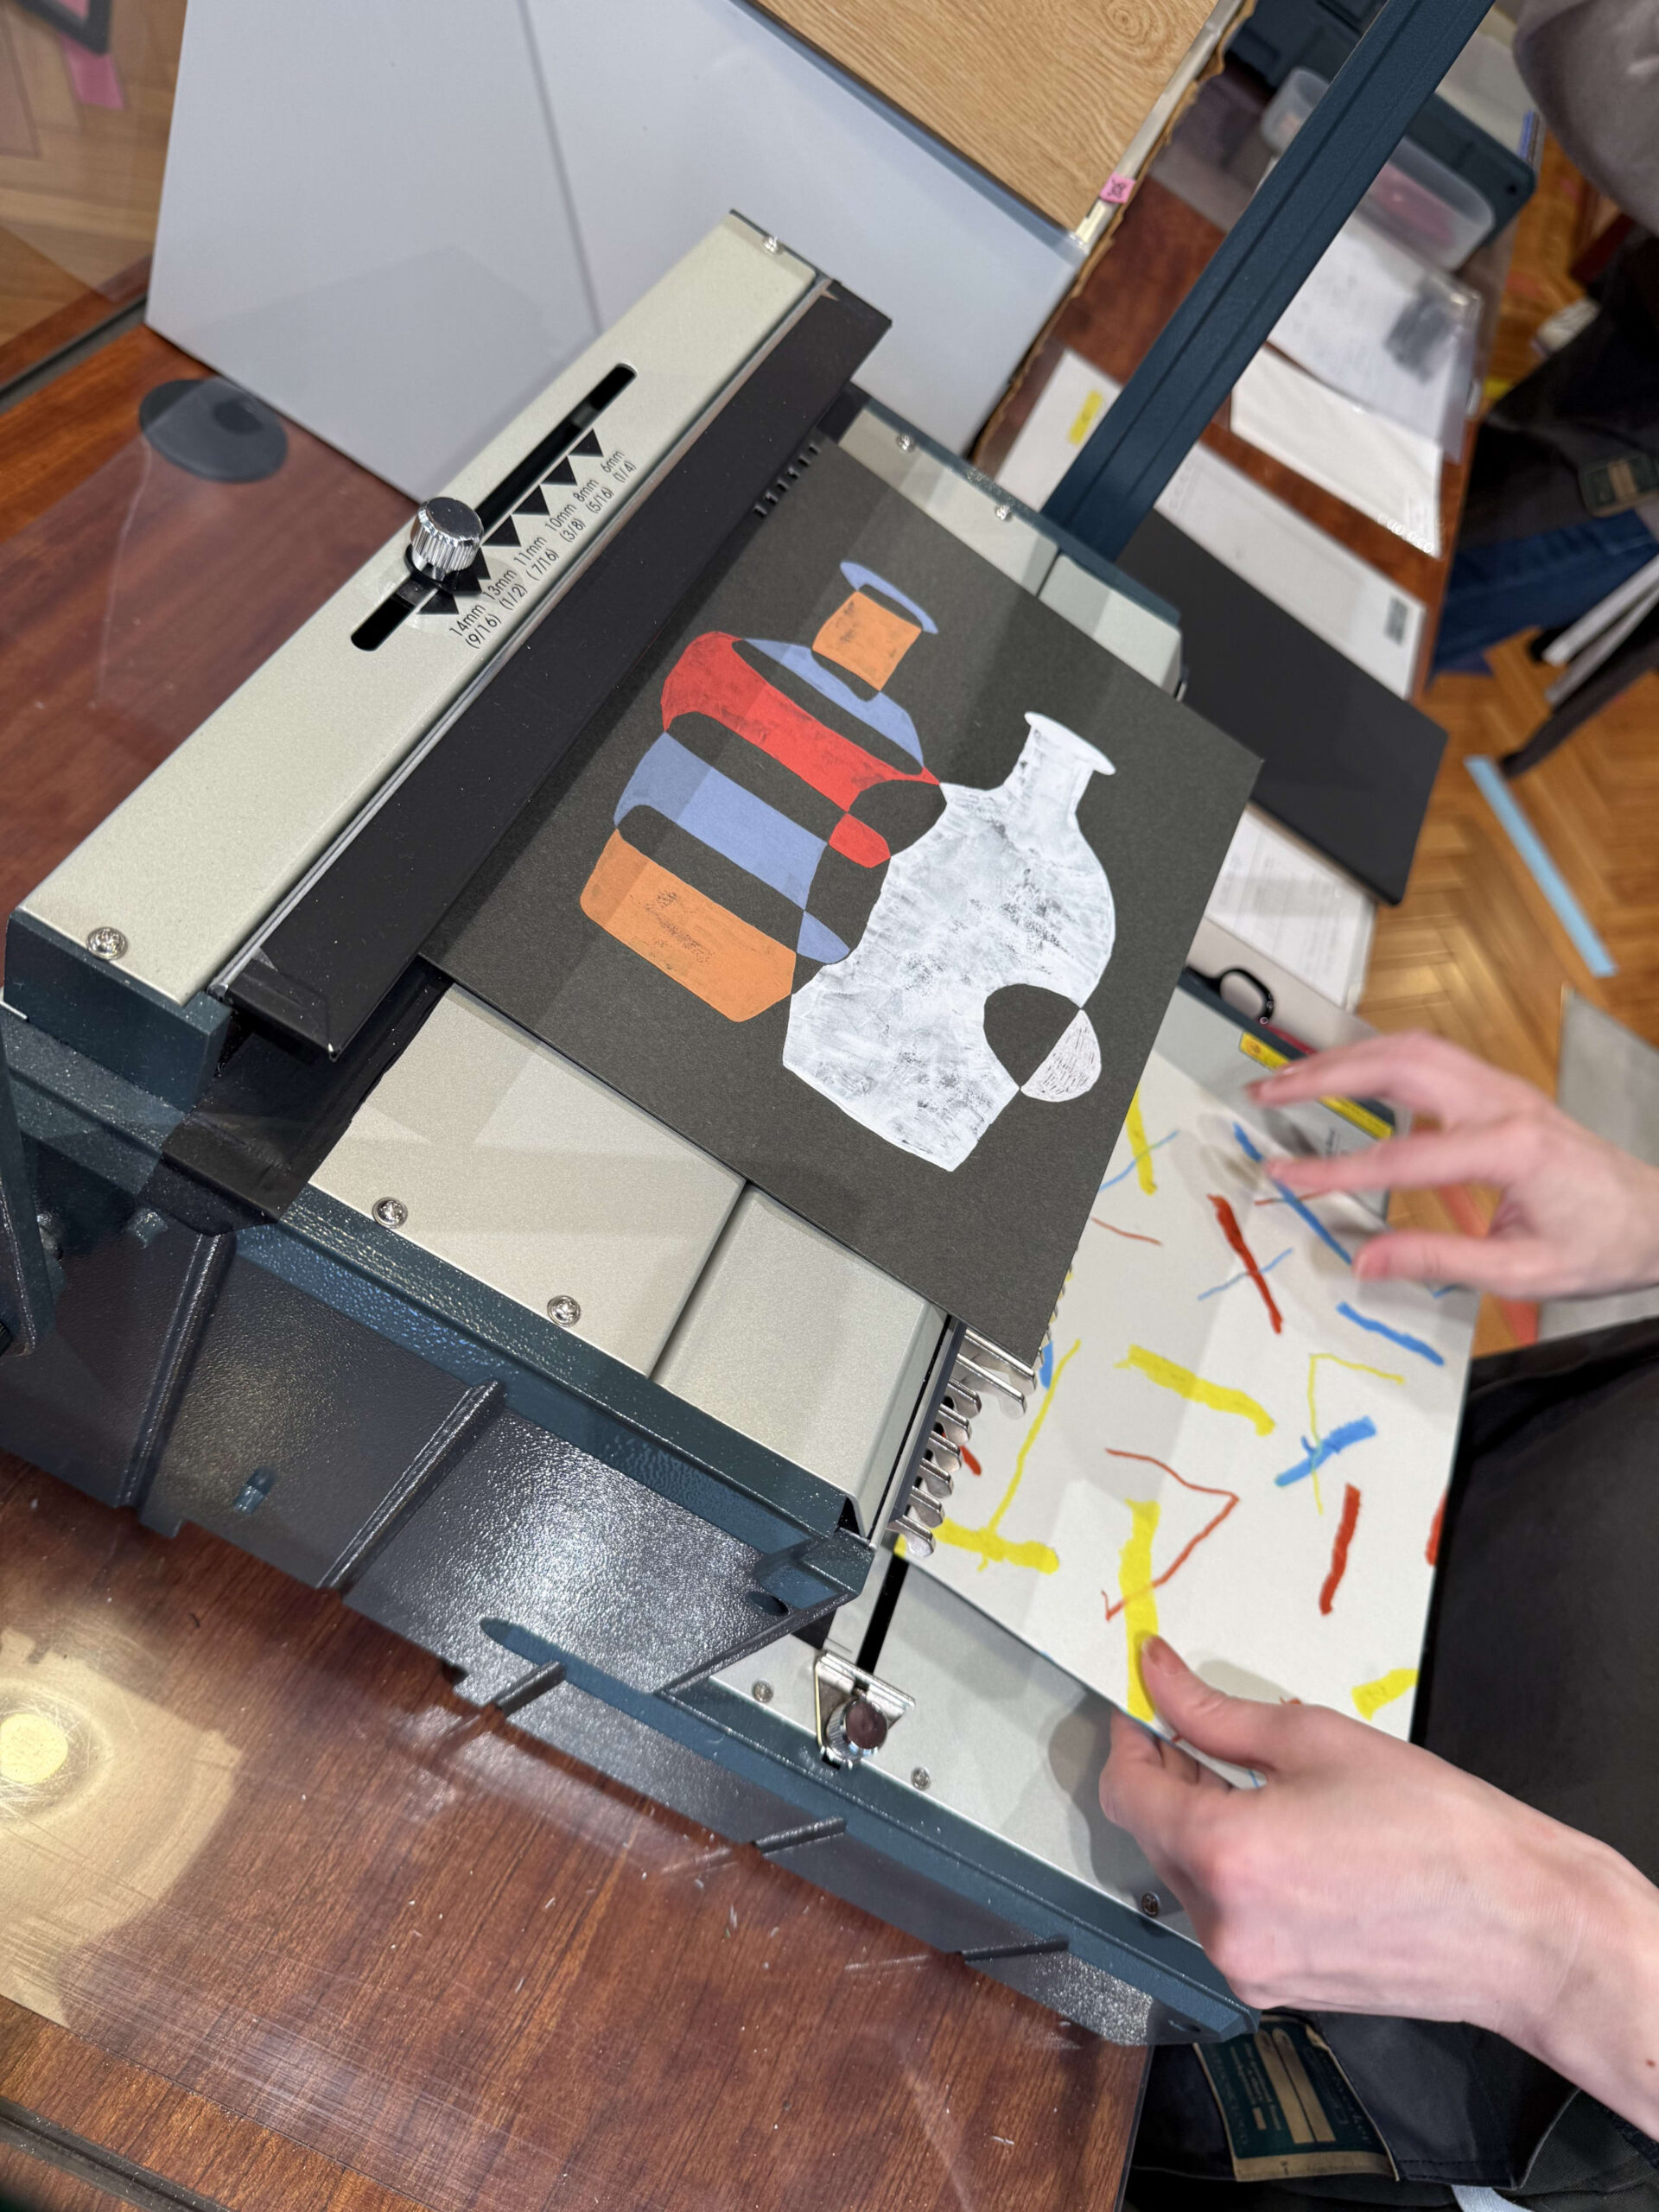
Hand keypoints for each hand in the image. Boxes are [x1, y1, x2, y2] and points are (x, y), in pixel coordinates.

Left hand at [1100, 1639, 1658, 2132]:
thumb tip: (1155, 1672)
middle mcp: (1221, 1926)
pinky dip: (1237, 1874)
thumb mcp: (1314, 1739)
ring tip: (1267, 1790)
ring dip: (1204, 1829)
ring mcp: (1247, 1970)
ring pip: (1188, 1879)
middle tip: (1214, 1739)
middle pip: (1153, 1836)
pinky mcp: (1276, 1991)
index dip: (1131, 1741)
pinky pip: (1227, 1918)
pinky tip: (1289, 1841)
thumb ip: (1215, 1712)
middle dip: (1171, 1782)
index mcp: (1225, 1856)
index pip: (1128, 1791)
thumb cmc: (1431, 1823)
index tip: (1144, 1709)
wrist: (1518, 1927)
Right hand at [1249, 1030, 1658, 1301]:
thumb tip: (1365, 1262)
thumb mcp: (1523, 1271)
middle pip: (1399, 1064)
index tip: (1285, 1176)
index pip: (1400, 1156)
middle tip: (1266, 1093)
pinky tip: (1346, 1073)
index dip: (1335, 1170)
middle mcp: (1504, 1102)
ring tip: (1291, 1077)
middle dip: (1324, 1075)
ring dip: (1346, 1056)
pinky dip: (1377, 1056)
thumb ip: (1438, 1260)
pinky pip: (1430, 1055)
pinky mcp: (1500, 1089)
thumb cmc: (1603, 1245)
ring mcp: (1504, 1087)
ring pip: (1411, 1047)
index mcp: (1510, 1149)